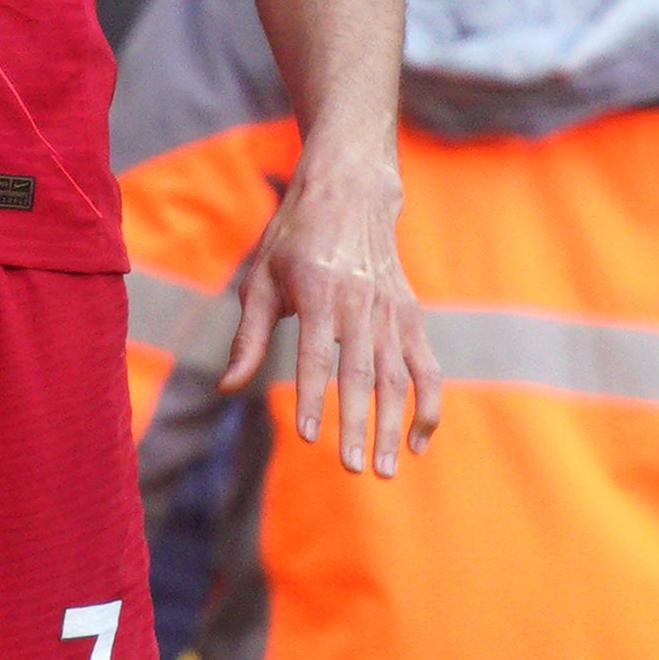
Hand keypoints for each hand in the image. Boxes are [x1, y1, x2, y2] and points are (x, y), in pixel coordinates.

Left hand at [222, 151, 442, 476]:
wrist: (350, 190)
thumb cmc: (294, 238)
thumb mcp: (260, 277)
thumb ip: (250, 336)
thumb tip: (230, 388)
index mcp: (318, 289)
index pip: (317, 354)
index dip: (315, 397)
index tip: (310, 437)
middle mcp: (360, 300)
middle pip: (362, 372)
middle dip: (358, 424)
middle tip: (352, 468)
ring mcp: (392, 308)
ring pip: (398, 376)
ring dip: (394, 425)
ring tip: (384, 469)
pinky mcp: (411, 314)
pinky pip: (426, 366)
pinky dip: (428, 404)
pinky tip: (418, 442)